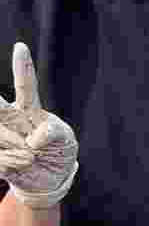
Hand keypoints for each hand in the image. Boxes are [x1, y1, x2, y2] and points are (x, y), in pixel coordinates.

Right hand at [0, 43, 77, 207]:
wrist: (47, 178)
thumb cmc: (58, 151)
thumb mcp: (65, 139)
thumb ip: (53, 133)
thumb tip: (34, 138)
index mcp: (30, 110)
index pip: (26, 86)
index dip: (22, 68)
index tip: (21, 47)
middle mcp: (10, 118)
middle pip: (0, 109)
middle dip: (0, 111)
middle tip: (18, 131)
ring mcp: (0, 134)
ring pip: (2, 136)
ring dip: (19, 151)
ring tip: (31, 157)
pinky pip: (1, 158)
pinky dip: (13, 164)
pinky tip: (22, 165)